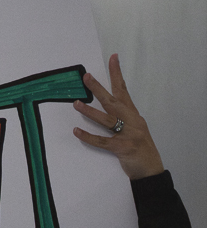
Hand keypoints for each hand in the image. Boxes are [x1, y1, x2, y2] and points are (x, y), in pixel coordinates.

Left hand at [73, 54, 163, 179]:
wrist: (151, 170)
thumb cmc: (140, 148)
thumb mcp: (134, 128)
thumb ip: (122, 117)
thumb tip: (107, 105)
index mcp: (133, 114)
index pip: (124, 89)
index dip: (117, 74)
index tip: (113, 58)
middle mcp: (132, 121)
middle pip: (113, 100)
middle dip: (99, 88)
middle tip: (86, 77)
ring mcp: (128, 134)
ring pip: (106, 119)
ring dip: (90, 111)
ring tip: (76, 104)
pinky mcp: (122, 148)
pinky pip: (102, 141)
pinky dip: (88, 136)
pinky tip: (76, 131)